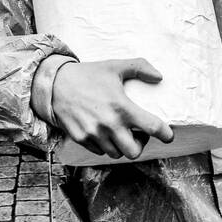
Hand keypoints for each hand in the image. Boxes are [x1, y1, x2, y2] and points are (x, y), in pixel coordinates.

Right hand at [50, 58, 172, 159]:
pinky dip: (105, 145)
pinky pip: (100, 151)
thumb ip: (140, 67)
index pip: (152, 127)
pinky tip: (104, 132)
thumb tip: (159, 77)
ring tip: (120, 133)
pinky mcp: (81, 139)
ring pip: (117, 154)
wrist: (54, 83)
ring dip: (122, 146)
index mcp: (122, 107)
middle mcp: (109, 124)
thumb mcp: (114, 66)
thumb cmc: (87, 75)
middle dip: (140, 145)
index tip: (168, 135)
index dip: (165, 134)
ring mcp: (94, 134)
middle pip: (134, 152)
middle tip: (138, 134)